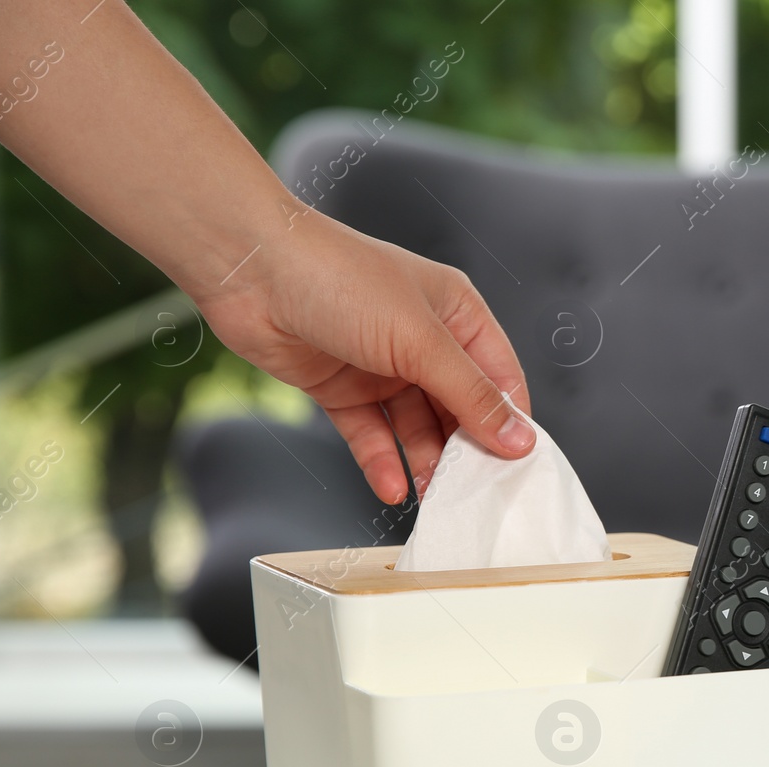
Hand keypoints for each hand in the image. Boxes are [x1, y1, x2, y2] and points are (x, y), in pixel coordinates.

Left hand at [190, 212, 534, 504]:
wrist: (249, 271)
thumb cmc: (338, 278)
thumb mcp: (420, 340)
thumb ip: (471, 394)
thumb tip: (519, 438)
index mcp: (456, 313)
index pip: (499, 377)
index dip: (511, 420)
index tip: (518, 465)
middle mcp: (422, 340)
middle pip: (459, 407)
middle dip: (466, 448)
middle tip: (474, 489)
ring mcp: (381, 366)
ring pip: (417, 426)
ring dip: (425, 460)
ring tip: (432, 493)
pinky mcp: (341, 388)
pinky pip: (371, 434)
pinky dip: (382, 462)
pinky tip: (392, 486)